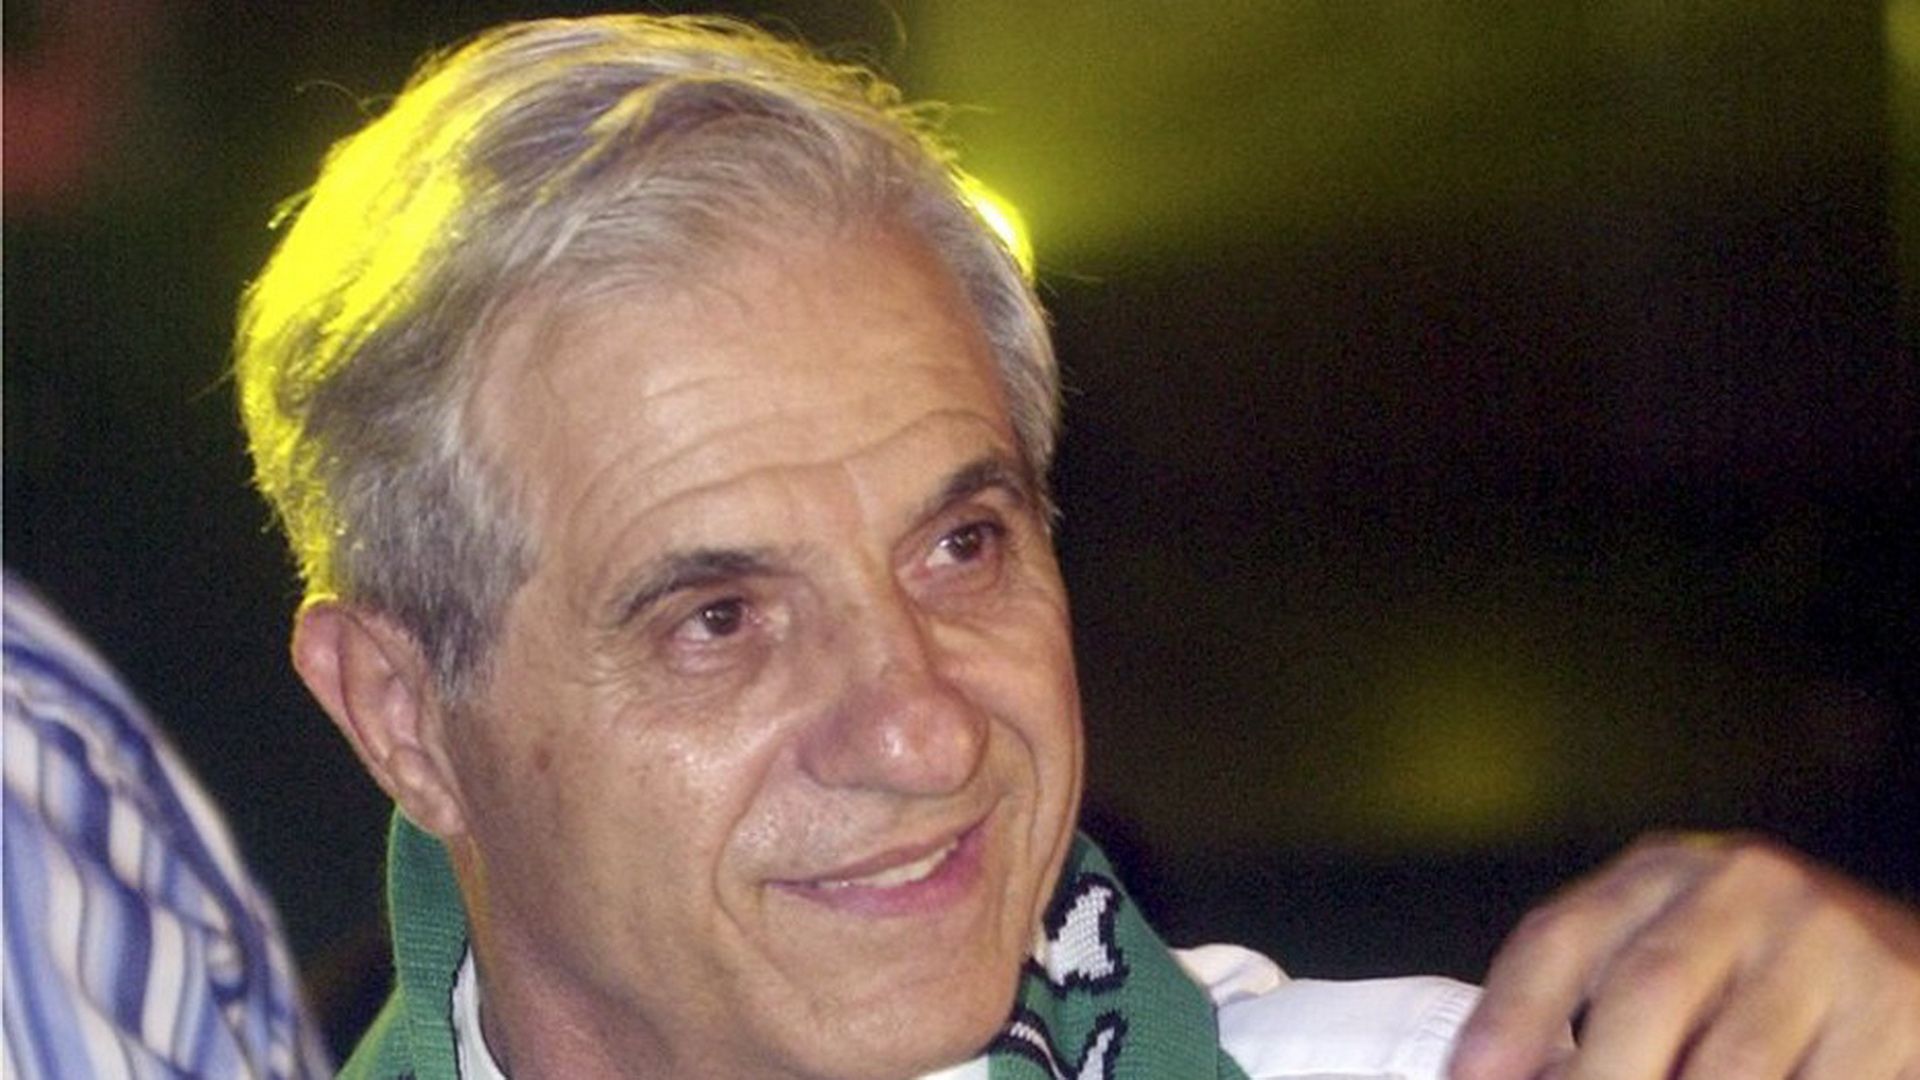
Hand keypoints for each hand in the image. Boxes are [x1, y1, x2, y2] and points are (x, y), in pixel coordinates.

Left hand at [1448, 832, 1919, 1079]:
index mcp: (1661, 874)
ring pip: (1728, 1065)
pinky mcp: (1893, 1007)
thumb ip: (1597, 1001)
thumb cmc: (1762, 969)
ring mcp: (1825, 942)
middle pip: (1643, 993)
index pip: (1559, 937)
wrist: (1905, 956)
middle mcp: (1741, 888)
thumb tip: (1510, 1074)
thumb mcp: (1674, 954)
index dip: (1506, 1019)